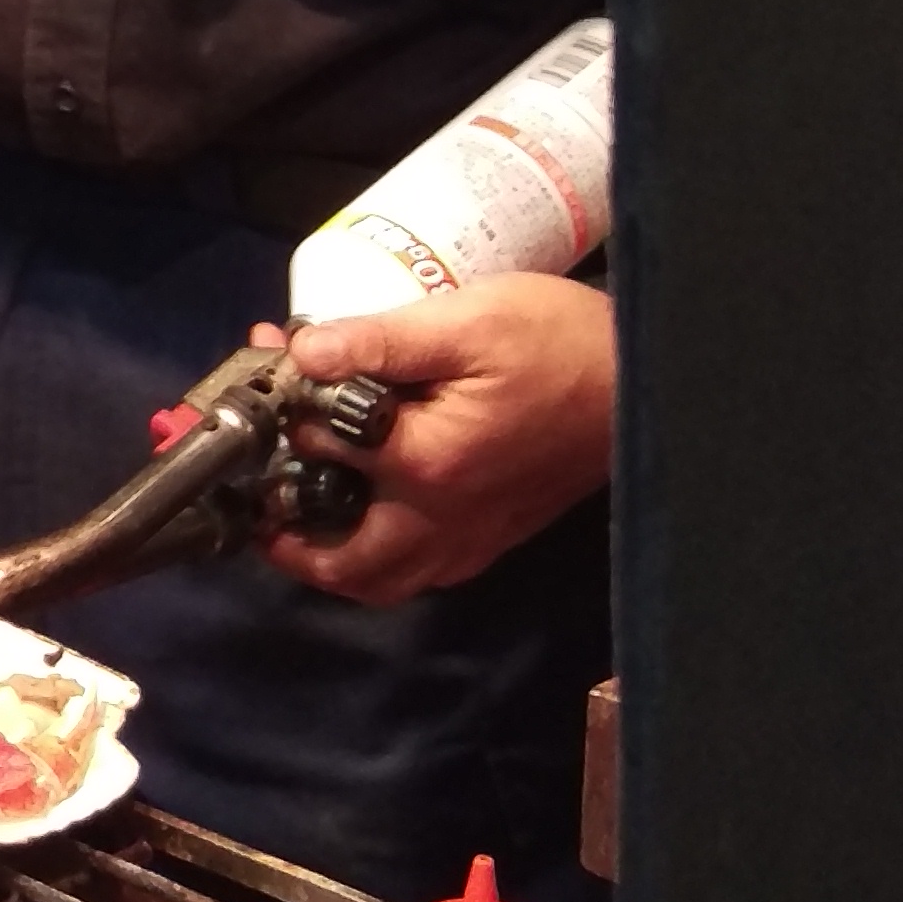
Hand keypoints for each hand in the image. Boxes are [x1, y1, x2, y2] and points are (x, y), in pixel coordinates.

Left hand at [264, 276, 615, 603]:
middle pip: (344, 563)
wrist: (643, 380)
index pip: (321, 447)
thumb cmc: (558, 341)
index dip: (285, 408)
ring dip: (334, 560)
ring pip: (384, 581)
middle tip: (259, 501)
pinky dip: (384, 557)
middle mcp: (443, 518)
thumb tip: (302, 351)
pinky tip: (373, 513)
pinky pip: (423, 571)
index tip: (268, 370)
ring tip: (301, 517)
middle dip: (290, 540)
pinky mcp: (496, 536)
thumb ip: (378, 340)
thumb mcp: (466, 320)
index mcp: (427, 464)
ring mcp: (473, 537)